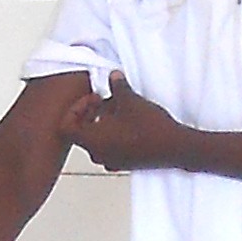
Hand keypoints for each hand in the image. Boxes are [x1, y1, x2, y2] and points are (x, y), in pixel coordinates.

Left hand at [60, 86, 194, 171]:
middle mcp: (98, 154)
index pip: (66, 127)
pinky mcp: (125, 163)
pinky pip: (110, 146)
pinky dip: (113, 133)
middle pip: (82, 132)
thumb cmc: (150, 129)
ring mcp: (111, 161)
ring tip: (120, 108)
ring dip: (103, 122)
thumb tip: (113, 76)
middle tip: (104, 100)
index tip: (92, 99)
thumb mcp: (129, 100)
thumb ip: (117, 86)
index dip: (76, 109)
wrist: (175, 147)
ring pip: (97, 139)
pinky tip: (130, 121)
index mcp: (92, 141)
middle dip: (91, 113)